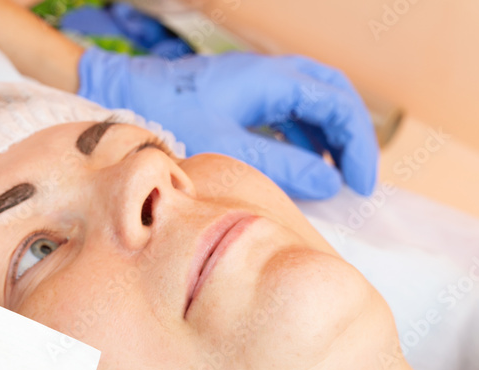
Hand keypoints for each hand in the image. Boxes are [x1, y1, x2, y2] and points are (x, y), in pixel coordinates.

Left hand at [78, 48, 378, 198]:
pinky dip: (297, 138)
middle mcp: (266, 74)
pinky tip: (295, 167)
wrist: (118, 99)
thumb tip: (329, 182)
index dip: (357, 147)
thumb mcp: (229, 150)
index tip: (360, 185)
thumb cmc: (168, 120)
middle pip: (330, 96)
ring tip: (330, 178)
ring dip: (323, 138)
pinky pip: (281, 113)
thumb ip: (284, 166)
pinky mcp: (232, 97)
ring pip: (306, 104)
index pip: (338, 106)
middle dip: (349, 137)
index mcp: (271, 79)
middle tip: (355, 177)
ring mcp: (249, 83)